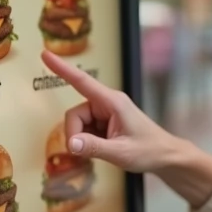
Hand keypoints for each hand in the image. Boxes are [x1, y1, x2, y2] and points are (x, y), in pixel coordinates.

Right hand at [40, 51, 211, 205]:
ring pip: (79, 124)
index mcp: (112, 102)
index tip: (45, 54)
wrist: (166, 157)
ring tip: (105, 150)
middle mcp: (107, 103)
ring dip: (84, 140)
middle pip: (75, 114)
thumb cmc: (149, 151)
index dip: (62, 68)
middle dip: (76, 134)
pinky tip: (104, 149)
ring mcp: (106, 113)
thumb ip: (93, 147)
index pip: (81, 81)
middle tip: (88, 151)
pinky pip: (86, 130)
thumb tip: (69, 143)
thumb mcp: (120, 152)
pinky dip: (88, 142)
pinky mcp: (106, 123)